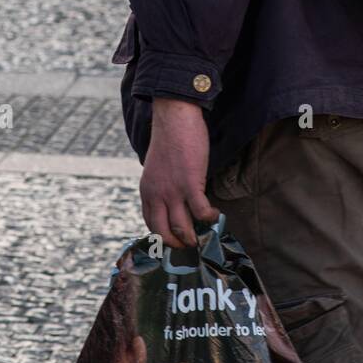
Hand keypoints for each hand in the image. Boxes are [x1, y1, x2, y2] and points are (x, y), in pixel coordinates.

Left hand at [140, 98, 219, 249]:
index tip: (175, 240)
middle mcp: (157, 195)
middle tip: (190, 245)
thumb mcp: (156, 168)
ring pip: (182, 227)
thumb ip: (161, 186)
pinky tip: (215, 215)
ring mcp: (173, 191)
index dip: (163, 237)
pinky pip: (201, 211)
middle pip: (163, 233)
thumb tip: (175, 200)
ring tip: (204, 236)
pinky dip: (210, 218)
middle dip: (177, 244)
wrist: (174, 118)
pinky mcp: (190, 184)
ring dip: (194, 236)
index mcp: (147, 191)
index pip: (151, 224)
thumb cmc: (169, 139)